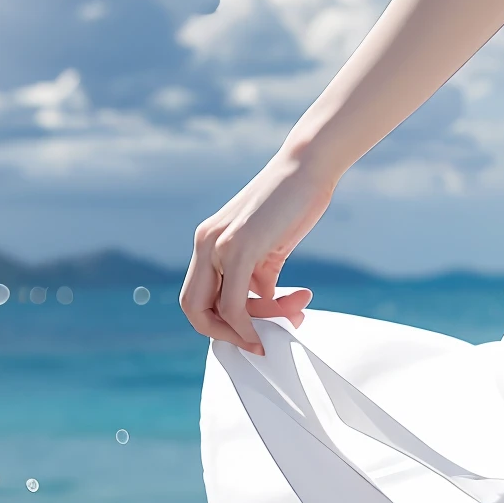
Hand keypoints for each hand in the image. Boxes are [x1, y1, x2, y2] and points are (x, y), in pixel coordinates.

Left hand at [180, 148, 333, 353]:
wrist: (310, 165)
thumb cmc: (296, 200)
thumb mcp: (271, 244)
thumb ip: (259, 275)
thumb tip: (263, 306)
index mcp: (209, 240)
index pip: (198, 296)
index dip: (219, 322)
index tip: (253, 330)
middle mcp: (205, 243)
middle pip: (193, 309)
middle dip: (225, 333)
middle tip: (261, 338)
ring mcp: (218, 244)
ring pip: (215, 311)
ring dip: (254, 326)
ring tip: (295, 314)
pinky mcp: (239, 247)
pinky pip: (234, 304)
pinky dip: (250, 324)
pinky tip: (281, 320)